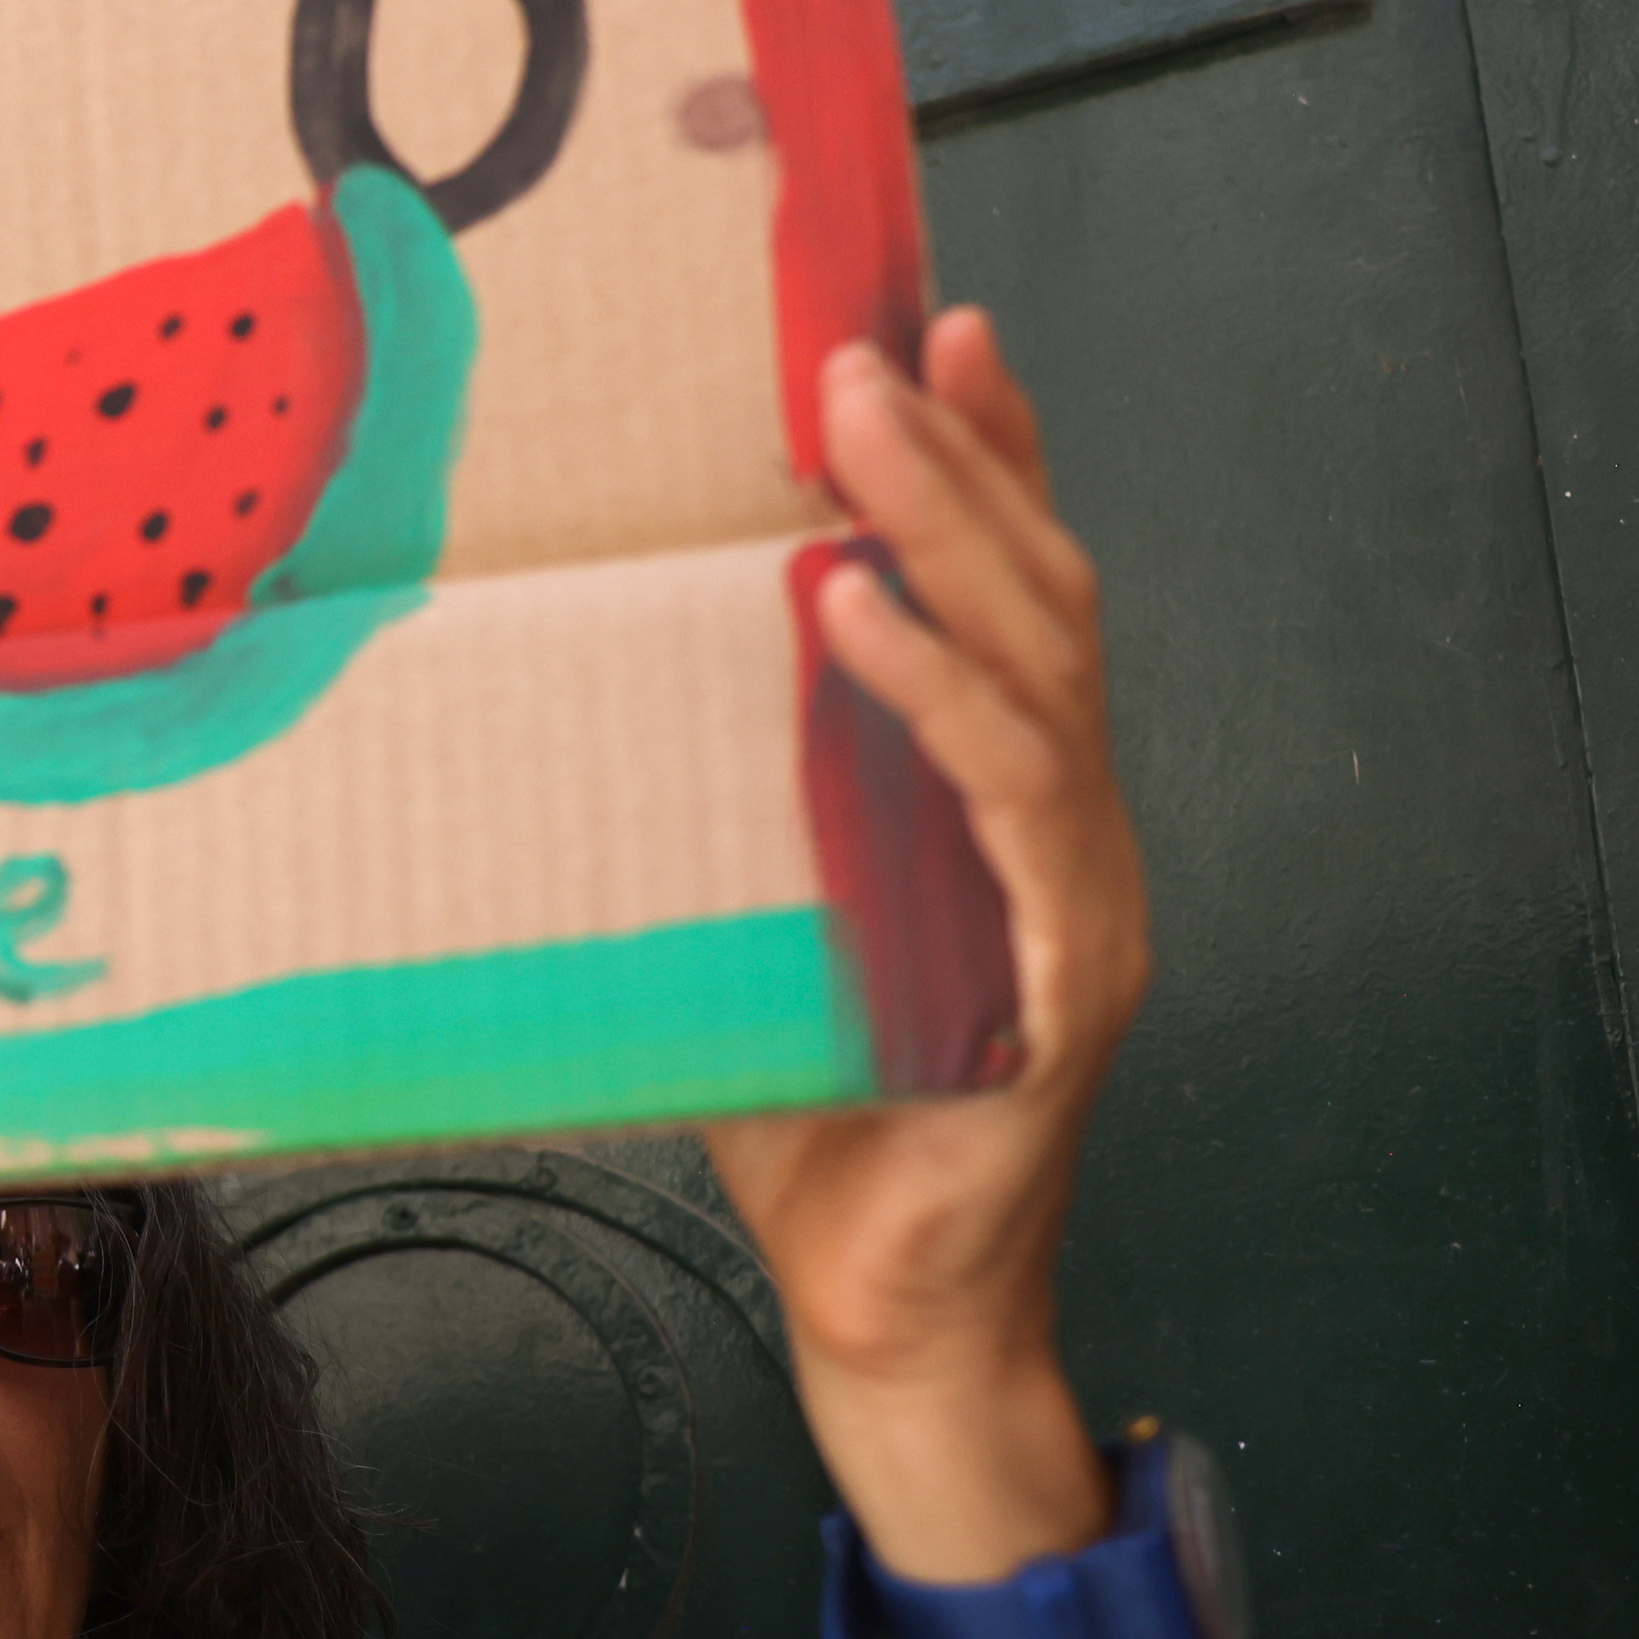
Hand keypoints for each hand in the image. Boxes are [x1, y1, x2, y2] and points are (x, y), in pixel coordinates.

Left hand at [700, 313, 1151, 1575]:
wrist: (883, 1322)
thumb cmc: (815, 1123)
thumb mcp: (746, 924)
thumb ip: (711, 813)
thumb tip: (556, 703)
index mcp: (1004, 806)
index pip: (1015, 592)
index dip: (990, 452)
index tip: (926, 316)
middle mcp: (1067, 834)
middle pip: (1040, 598)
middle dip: (956, 456)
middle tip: (860, 340)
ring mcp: (1082, 907)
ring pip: (1040, 674)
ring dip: (947, 537)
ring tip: (852, 432)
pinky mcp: (1058, 993)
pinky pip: (1013, 814)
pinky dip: (938, 702)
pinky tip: (853, 617)